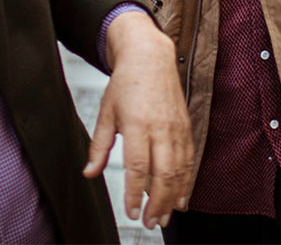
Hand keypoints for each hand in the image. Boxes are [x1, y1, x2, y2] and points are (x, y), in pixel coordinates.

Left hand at [85, 11, 193, 229]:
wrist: (150, 57)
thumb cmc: (126, 83)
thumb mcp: (106, 113)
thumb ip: (99, 147)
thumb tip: (90, 173)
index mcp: (137, 124)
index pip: (137, 167)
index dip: (134, 194)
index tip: (130, 212)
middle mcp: (160, 127)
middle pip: (163, 174)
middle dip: (157, 204)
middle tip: (149, 223)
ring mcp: (176, 128)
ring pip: (179, 170)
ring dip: (172, 198)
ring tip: (164, 218)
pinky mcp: (186, 127)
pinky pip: (190, 160)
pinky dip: (186, 182)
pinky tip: (180, 198)